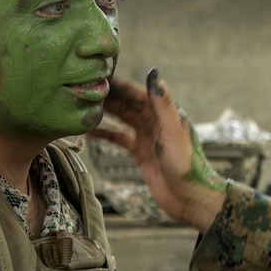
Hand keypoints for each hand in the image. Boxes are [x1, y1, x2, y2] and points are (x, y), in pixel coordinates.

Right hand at [93, 69, 226, 231]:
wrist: (189, 197)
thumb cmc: (187, 164)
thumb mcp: (173, 131)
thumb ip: (163, 103)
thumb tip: (153, 72)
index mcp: (164, 112)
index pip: (136, 91)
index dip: (118, 83)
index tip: (96, 74)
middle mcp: (154, 121)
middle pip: (126, 102)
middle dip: (107, 94)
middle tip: (81, 87)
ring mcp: (146, 136)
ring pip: (121, 118)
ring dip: (104, 111)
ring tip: (81, 104)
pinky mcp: (140, 152)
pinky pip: (119, 138)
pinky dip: (105, 133)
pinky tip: (88, 130)